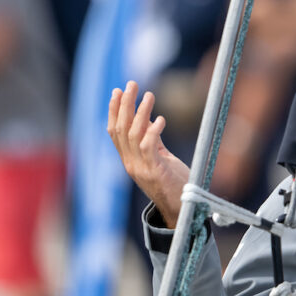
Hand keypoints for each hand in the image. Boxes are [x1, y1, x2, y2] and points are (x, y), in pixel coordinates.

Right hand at [108, 81, 189, 227]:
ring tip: (149, 95)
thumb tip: (149, 118)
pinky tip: (161, 119)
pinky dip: (153, 131)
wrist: (182, 211)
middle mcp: (130, 163)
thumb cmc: (173, 183)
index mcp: (129, 160)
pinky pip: (149, 147)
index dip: (114, 111)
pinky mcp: (154, 172)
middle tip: (131, 84)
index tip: (117, 91)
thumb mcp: (161, 158)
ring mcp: (141, 168)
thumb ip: (152, 141)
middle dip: (124, 104)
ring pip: (133, 135)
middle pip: (121, 129)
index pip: (114, 132)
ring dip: (140, 113)